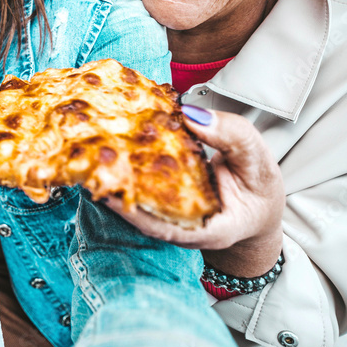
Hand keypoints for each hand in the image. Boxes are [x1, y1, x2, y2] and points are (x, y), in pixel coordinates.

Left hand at [104, 106, 284, 275]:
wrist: (257, 199)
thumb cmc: (258, 185)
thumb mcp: (258, 159)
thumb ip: (231, 136)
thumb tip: (190, 114)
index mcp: (210, 231)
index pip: (167, 229)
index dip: (137, 216)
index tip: (112, 197)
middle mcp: (181, 229)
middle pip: (140, 215)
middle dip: (114, 192)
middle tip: (88, 166)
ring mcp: (167, 215)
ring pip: (134, 201)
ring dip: (112, 178)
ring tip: (87, 155)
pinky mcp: (159, 198)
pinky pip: (139, 185)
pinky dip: (124, 167)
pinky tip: (107, 147)